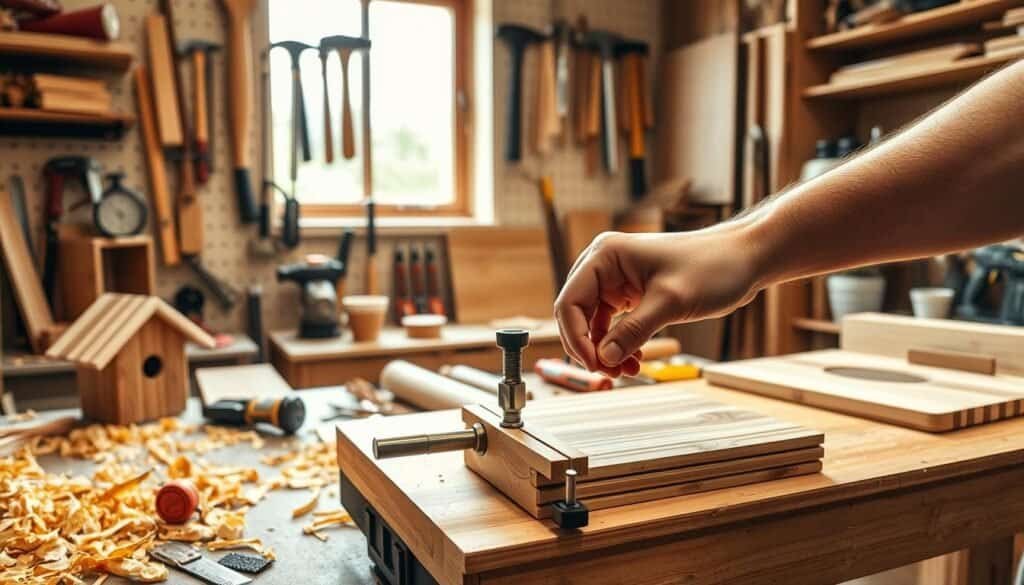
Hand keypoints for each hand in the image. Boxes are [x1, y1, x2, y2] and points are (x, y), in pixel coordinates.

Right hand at [554, 226, 762, 376]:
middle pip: (577, 314)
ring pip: (594, 323)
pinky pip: (613, 324)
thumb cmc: (713, 267)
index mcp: (605, 256)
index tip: (595, 365)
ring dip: (605, 350)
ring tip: (627, 371)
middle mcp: (605, 265)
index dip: (576, 338)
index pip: (570, 302)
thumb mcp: (670, 302)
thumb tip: (603, 358)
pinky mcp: (632, 293)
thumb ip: (633, 331)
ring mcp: (618, 279)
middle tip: (609, 373)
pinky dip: (620, 344)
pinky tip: (635, 360)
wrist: (744, 259)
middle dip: (590, 347)